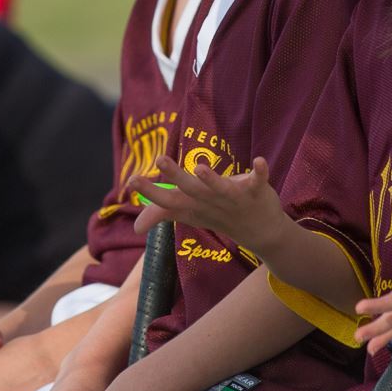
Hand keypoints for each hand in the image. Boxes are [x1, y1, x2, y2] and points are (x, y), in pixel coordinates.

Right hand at [133, 153, 286, 251]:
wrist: (259, 231)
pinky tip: (260, 161)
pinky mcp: (256, 191)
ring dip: (211, 179)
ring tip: (199, 167)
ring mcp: (234, 198)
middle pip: (191, 190)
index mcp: (193, 206)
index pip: (167, 201)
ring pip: (221, 187)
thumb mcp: (189, 214)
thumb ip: (161, 214)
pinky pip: (258, 180)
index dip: (149, 191)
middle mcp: (211, 202)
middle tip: (160, 159)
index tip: (131, 179)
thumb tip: (135, 227)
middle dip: (176, 176)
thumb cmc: (218, 216)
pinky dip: (260, 172)